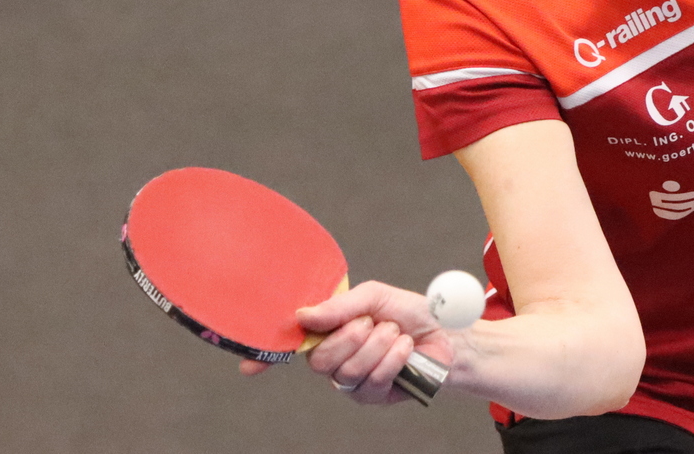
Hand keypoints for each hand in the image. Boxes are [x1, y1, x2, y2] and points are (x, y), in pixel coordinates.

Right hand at [236, 280, 455, 404]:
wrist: (447, 333)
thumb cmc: (408, 312)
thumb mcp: (375, 296)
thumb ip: (340, 305)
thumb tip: (304, 316)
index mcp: (328, 330)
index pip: (290, 345)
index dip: (265, 356)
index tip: (246, 366)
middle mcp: (333, 357)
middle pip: (317, 360)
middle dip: (349, 337)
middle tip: (371, 322)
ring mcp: (350, 380)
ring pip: (346, 371)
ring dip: (377, 345)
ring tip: (396, 333)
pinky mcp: (371, 396)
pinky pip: (371, 381)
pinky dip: (392, 359)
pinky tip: (405, 350)